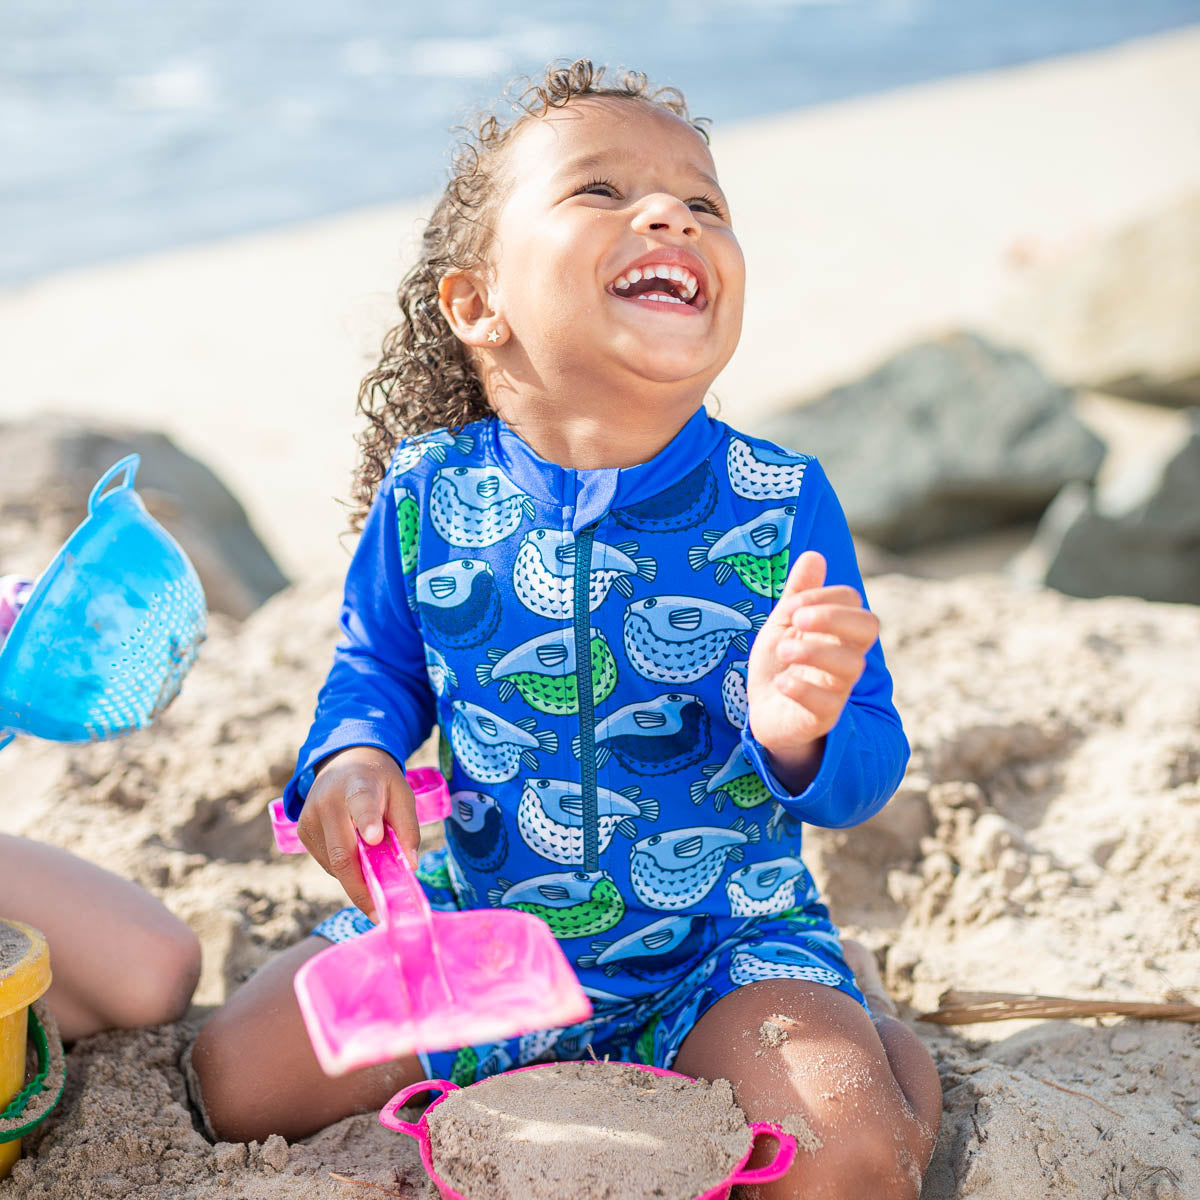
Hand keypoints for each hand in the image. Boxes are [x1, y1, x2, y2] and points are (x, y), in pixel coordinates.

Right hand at [297, 746, 418, 919]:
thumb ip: (408, 828)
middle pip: (342, 853)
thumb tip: (410, 866)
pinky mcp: (302, 832)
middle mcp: (327, 802)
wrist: (344, 762)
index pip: (361, 803)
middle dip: (361, 887)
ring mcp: (309, 819)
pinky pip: (327, 862)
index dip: (367, 821)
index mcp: (357, 784)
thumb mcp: (402, 793)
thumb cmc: (379, 782)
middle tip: (380, 913)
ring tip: (376, 886)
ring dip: (356, 881)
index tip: (375, 837)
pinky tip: (358, 862)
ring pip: (333, 864)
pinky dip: (345, 871)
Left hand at [746, 551, 878, 791]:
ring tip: (782, 650)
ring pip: (849, 667)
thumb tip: (814, 555)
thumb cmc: (780, 663)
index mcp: (838, 633)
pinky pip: (827, 704)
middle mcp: (844, 658)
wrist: (765, 711)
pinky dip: (803, 689)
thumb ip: (799, 593)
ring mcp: (837, 689)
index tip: (792, 606)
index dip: (827, 598)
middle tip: (796, 619)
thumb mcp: (783, 624)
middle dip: (833, 617)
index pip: (855, 605)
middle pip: (867, 629)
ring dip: (813, 652)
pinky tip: (781, 682)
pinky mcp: (821, 718)